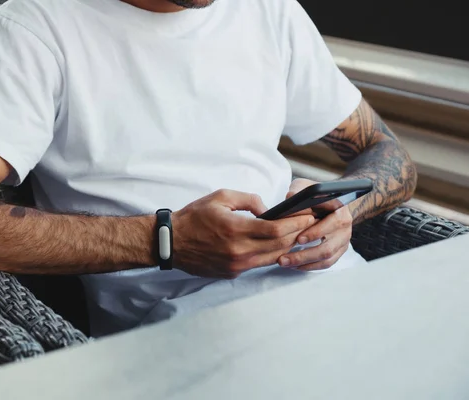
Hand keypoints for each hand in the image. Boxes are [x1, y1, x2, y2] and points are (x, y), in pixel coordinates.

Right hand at [172, 189, 315, 278]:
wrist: (172, 242)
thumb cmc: (194, 217)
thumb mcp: (221, 197)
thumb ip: (249, 200)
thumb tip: (268, 210)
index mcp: (236, 229)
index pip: (276, 230)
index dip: (296, 223)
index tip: (307, 216)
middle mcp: (238, 251)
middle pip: (279, 246)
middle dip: (297, 234)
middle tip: (308, 224)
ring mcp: (236, 266)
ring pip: (272, 258)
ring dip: (286, 246)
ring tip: (296, 234)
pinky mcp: (232, 274)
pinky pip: (257, 264)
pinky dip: (269, 254)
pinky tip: (274, 245)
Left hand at [277, 179, 352, 270]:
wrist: (333, 201)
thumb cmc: (316, 194)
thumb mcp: (306, 186)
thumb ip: (298, 190)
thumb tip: (289, 198)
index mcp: (339, 209)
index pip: (331, 222)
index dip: (315, 232)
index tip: (298, 239)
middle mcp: (345, 225)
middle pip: (327, 246)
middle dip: (305, 254)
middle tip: (284, 257)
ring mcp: (343, 239)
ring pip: (326, 257)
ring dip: (304, 262)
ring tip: (285, 262)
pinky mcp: (339, 250)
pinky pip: (326, 263)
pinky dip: (309, 266)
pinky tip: (294, 265)